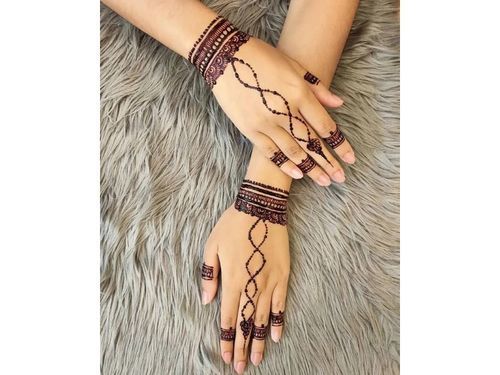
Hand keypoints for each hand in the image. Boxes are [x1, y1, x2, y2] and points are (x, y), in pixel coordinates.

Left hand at [201, 205, 289, 372]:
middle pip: (245, 322)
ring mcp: (269, 281)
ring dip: (258, 339)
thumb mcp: (212, 245)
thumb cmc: (233, 224)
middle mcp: (251, 285)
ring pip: (263, 317)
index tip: (225, 357)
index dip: (225, 339)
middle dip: (241, 347)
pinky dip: (278, 320)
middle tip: (240, 367)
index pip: (226, 317)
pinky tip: (276, 336)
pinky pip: (281, 303)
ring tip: (256, 359)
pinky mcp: (283, 275)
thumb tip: (207, 301)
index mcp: (231, 279)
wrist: (262, 206)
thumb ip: (209, 275)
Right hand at [212, 37, 355, 185]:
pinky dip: (285, 164)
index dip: (340, 144)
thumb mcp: (294, 66)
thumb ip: (317, 89)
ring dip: (311, 168)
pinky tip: (298, 175)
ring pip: (293, 151)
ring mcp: (266, 123)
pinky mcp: (250, 129)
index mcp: (299, 93)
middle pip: (312, 143)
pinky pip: (270, 152)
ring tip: (324, 182)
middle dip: (328, 163)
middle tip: (341, 178)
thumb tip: (339, 104)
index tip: (351, 158)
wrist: (224, 57)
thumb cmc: (261, 57)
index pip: (325, 126)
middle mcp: (285, 111)